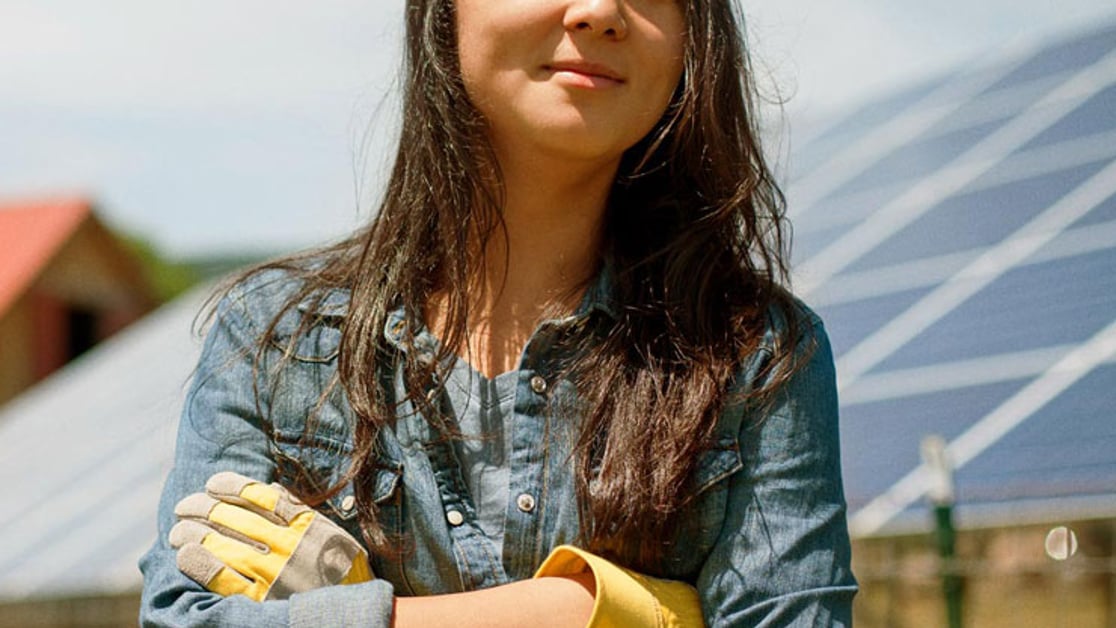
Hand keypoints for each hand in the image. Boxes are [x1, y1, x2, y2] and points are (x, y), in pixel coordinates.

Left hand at [169, 471, 372, 600]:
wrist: (354, 615)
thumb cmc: (343, 573)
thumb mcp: (332, 535)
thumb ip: (302, 512)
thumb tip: (270, 486)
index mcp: (307, 524)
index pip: (261, 496)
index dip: (231, 486)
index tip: (211, 483)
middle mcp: (290, 545)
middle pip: (236, 517)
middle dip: (203, 508)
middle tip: (184, 506)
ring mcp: (276, 573)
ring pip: (225, 544)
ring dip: (195, 533)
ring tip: (178, 530)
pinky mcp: (264, 599)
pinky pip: (225, 579)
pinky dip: (203, 563)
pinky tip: (187, 554)